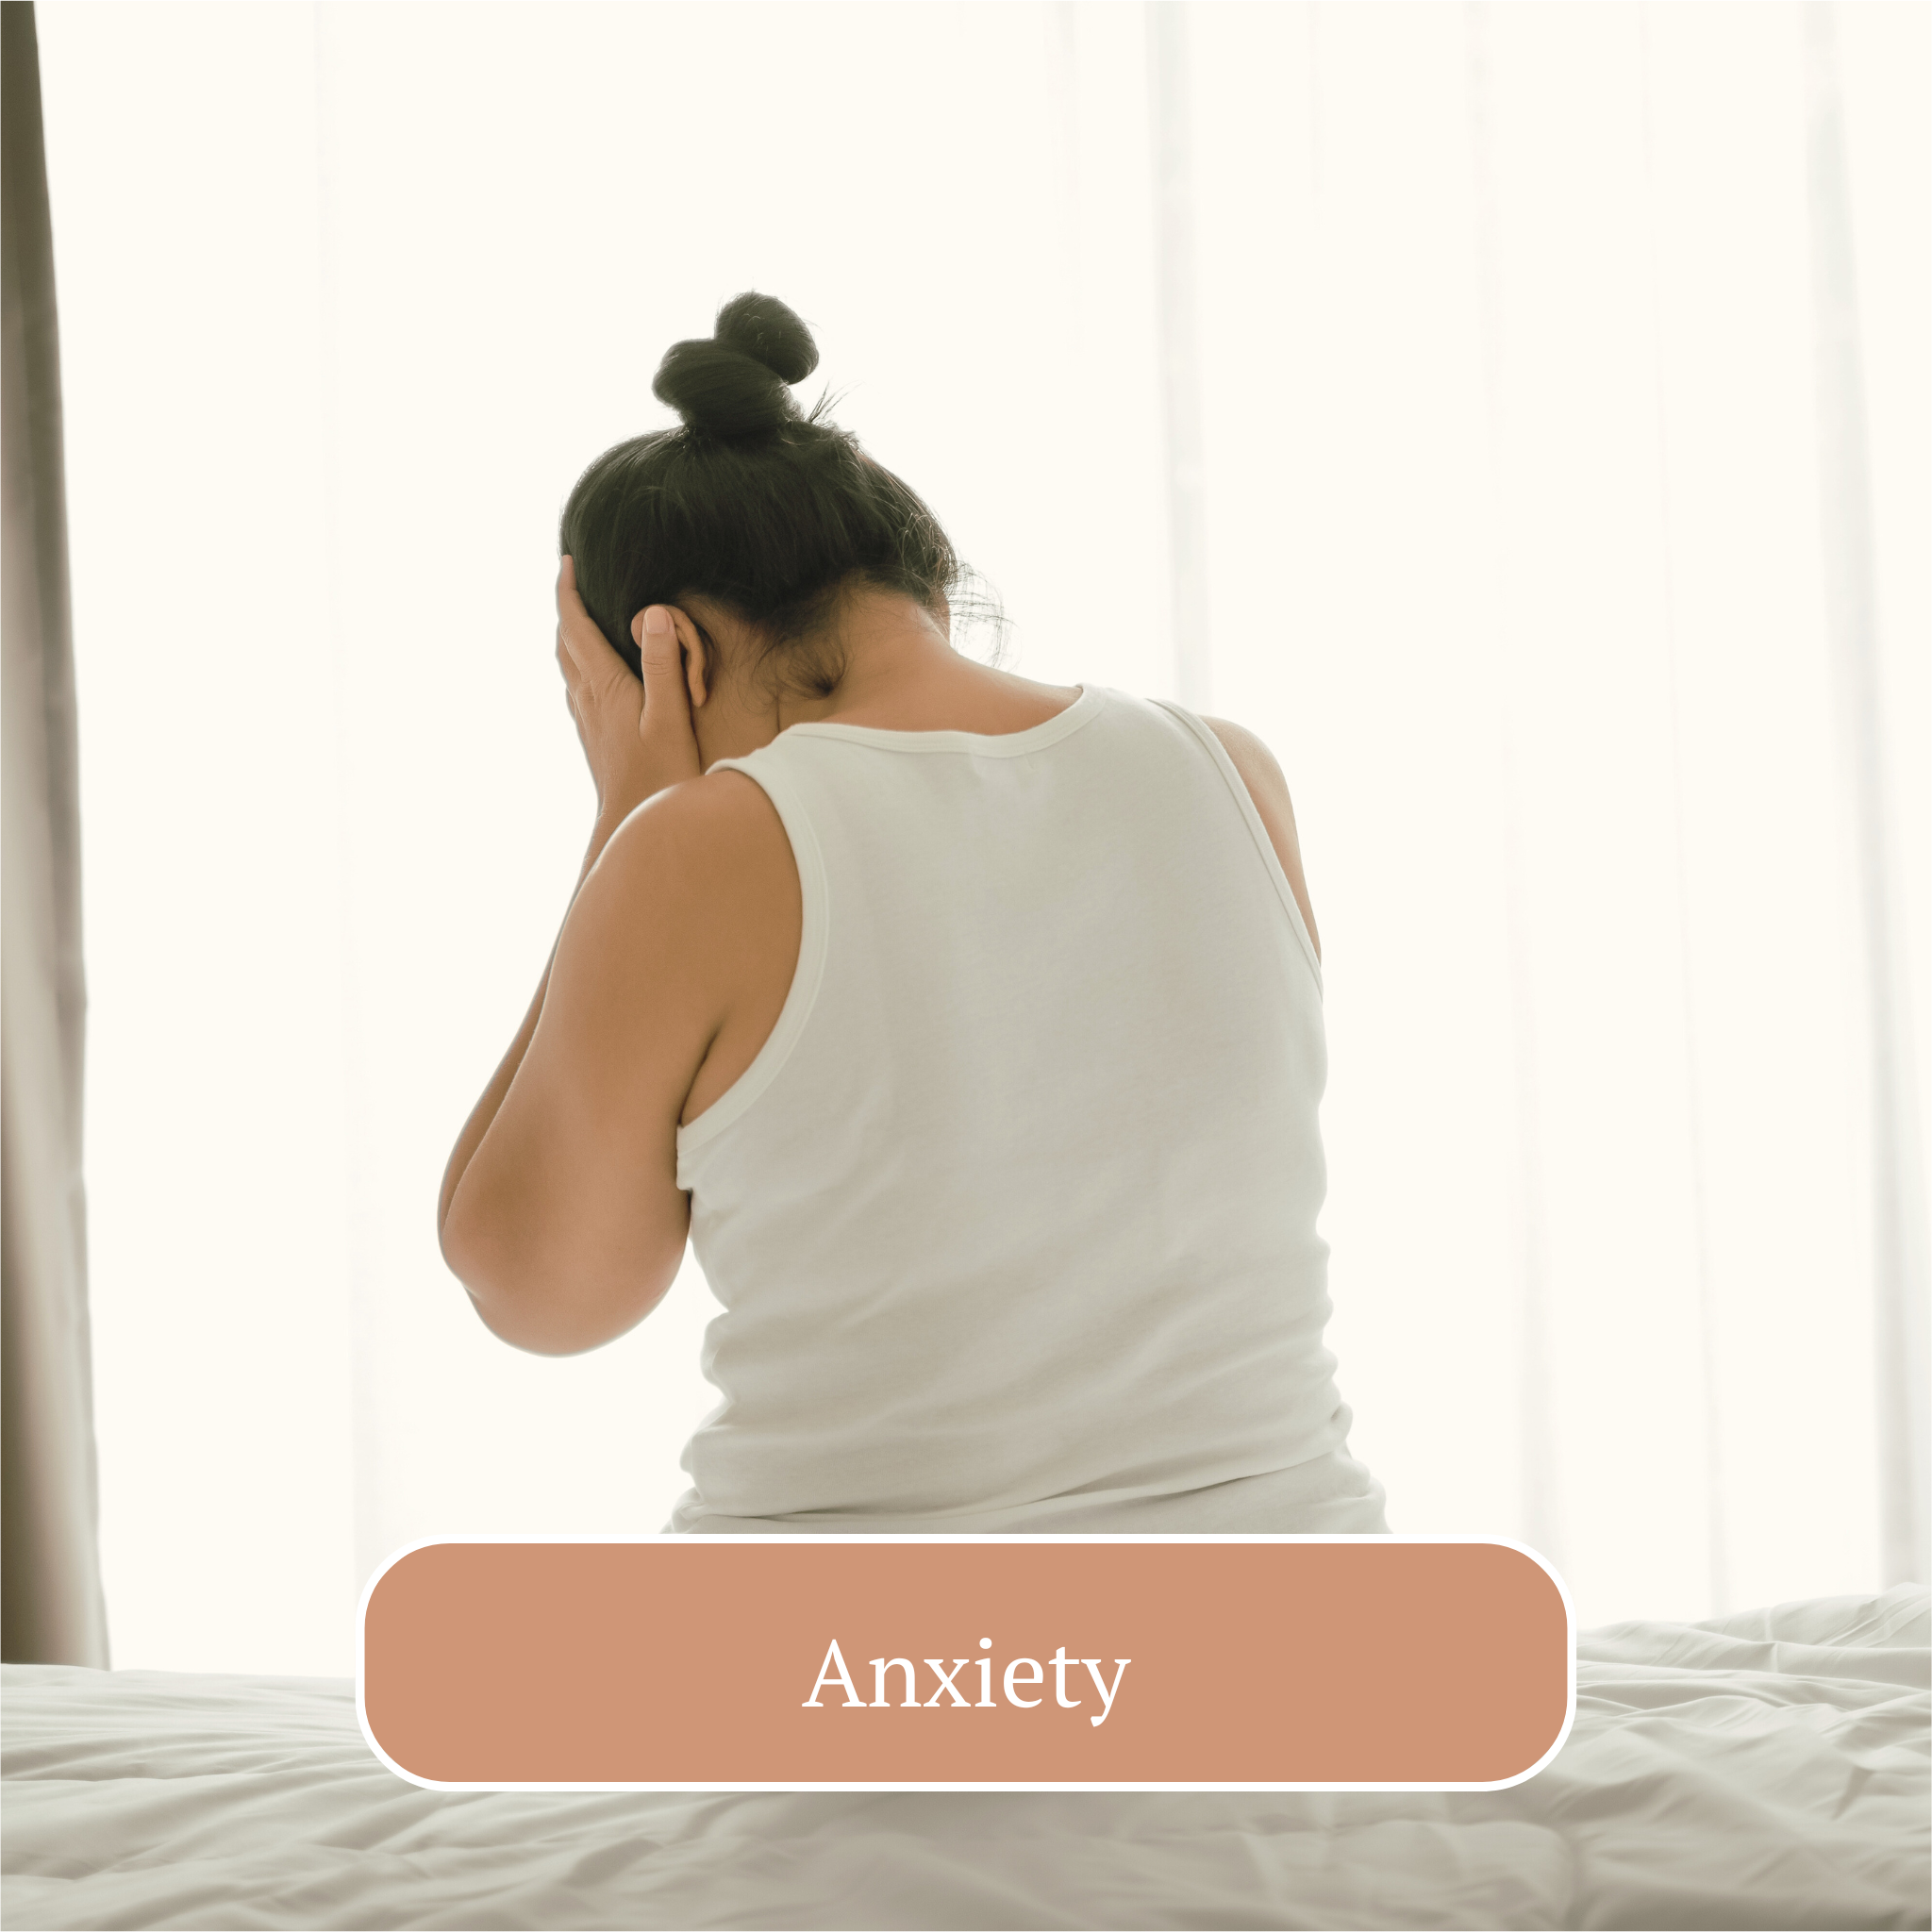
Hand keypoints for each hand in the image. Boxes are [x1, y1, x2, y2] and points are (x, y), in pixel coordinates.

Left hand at [555, 555, 703, 831]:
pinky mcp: (592, 735)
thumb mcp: (670, 716)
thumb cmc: (660, 774)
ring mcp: (586, 719)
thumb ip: (661, 664)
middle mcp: (586, 698)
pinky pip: (577, 686)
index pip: (574, 626)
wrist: (632, 824)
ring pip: (567, 665)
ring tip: (583, 616)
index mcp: (603, 685)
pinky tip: (595, 671)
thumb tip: (651, 613)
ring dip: (570, 635)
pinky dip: (580, 662)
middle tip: (573, 580)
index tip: (566, 561)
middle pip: (564, 642)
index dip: (567, 591)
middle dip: (566, 608)